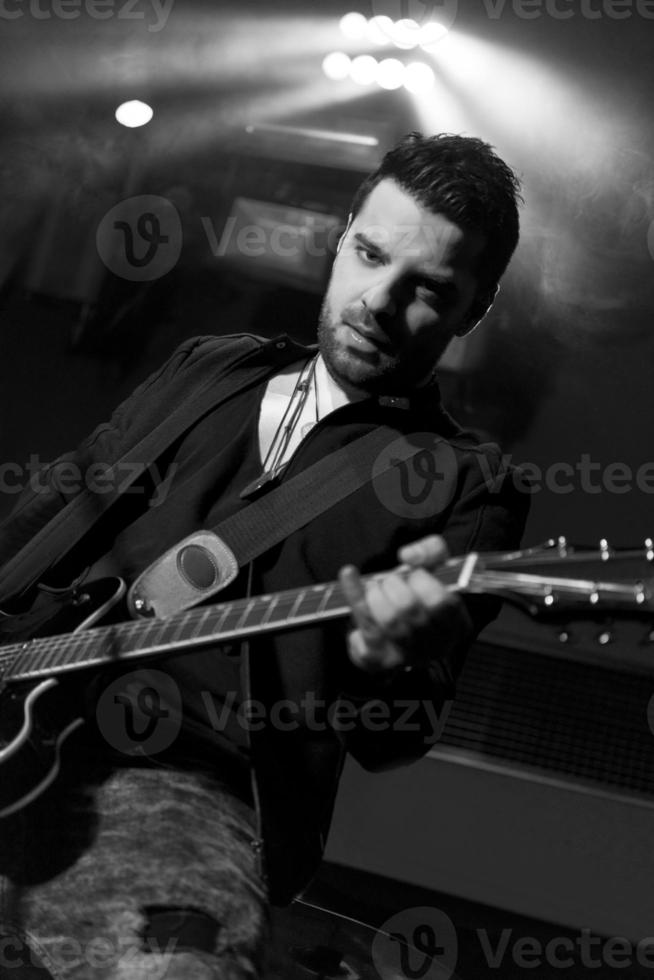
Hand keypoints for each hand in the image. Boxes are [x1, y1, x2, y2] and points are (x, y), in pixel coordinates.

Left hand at [338, 535, 472, 674]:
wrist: (400, 626)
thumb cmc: (420, 593)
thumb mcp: (435, 566)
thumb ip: (431, 550)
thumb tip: (408, 557)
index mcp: (456, 624)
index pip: (440, 601)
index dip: (421, 580)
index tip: (414, 573)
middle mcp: (434, 646)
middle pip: (408, 608)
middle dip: (392, 584)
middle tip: (389, 580)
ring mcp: (406, 657)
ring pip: (386, 621)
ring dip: (373, 594)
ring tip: (374, 586)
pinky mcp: (378, 661)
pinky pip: (361, 633)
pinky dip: (354, 604)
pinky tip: (355, 592)